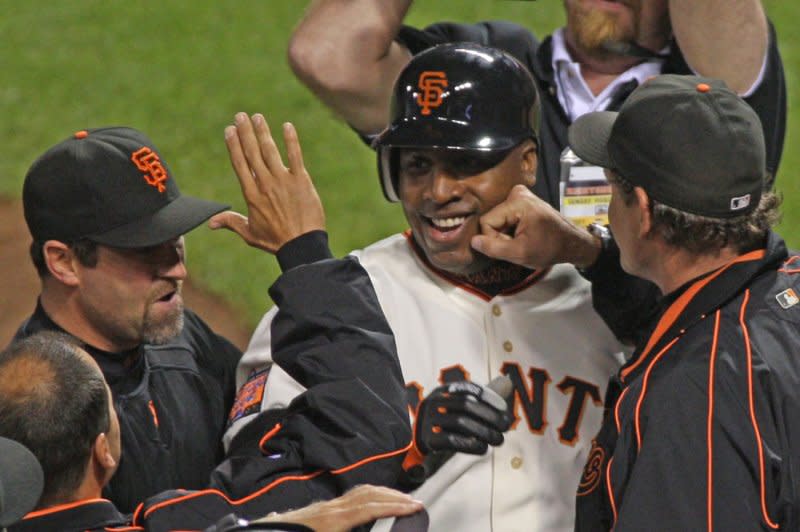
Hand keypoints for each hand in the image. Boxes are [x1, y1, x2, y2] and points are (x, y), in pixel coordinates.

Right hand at [209, 112, 324, 252]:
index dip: (234, 145)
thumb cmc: (276, 241)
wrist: (301, 246)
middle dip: (245, 132)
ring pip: (270, 151)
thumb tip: (210, 223)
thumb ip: (231, 222)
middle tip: (240, 116)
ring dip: (263, 132)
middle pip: (252, 153)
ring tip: (257, 117)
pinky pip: (296, 156)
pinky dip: (291, 140)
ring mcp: (283, 181)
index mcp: (251, 195)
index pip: (240, 164)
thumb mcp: (249, 233)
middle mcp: (265, 184)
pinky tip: (287, 126)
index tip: (229, 130)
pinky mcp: (301, 181)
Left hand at [253, 485, 423, 531]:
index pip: (371, 507)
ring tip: (401, 499)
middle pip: (369, 495)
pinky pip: (351, 496)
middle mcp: (331, 508)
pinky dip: (369, 495)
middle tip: (416, 502)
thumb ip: (352, 527)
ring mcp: (326, 506)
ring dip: (384, 494)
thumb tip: (367, 519)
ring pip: (360, 492)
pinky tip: (375, 500)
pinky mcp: (322, 509)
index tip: (415, 506)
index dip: (395, 506)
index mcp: (333, 520)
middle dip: (395, 497)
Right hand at [414, 380, 511, 455]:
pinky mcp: (427, 440)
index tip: (504, 408)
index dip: (489, 397)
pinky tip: (482, 448)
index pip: (468, 388)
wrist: (417, 443)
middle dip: (490, 416)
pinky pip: (451, 440)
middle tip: (505, 427)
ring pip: (460, 423)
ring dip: (484, 432)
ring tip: (498, 440)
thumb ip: (482, 397)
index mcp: (443, 391)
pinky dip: (470, 445)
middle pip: (466, 405)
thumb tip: (508, 381)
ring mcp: (428, 420)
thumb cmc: (445, 422)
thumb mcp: (460, 406)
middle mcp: (434, 402)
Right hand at [470, 184, 600, 269]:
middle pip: (491, 219)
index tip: (512, 246)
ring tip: (523, 238)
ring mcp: (520, 194)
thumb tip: (473, 241)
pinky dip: (511, 228)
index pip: (486, 222)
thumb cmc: (550, 248)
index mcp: (517, 202)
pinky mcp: (521, 200)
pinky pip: (504, 216)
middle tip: (519, 243)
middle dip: (500, 236)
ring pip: (497, 219)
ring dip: (505, 233)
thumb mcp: (520, 253)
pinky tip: (524, 233)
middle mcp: (517, 192)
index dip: (494, 239)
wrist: (571, 242)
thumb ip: (494, 248)